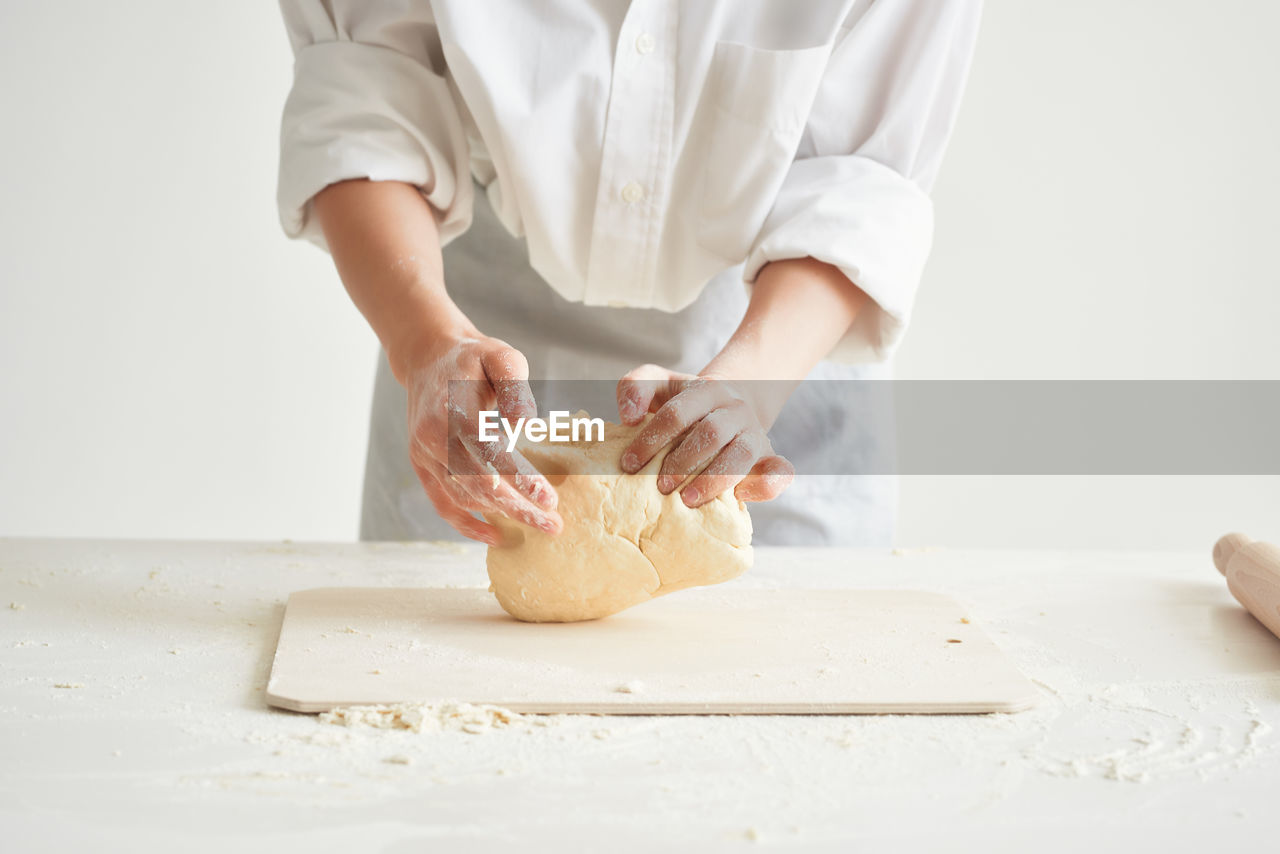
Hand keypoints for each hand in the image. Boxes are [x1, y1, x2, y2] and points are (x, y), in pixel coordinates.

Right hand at [404, 335, 561, 544]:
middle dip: (518, 509)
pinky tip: (497, 536)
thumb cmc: (473, 358)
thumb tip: (526, 425)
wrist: (427, 357)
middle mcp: (433, 437)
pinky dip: (467, 525)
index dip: (520, 479)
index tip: (551, 499)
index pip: (489, 454)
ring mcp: (423, 454)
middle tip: (553, 525)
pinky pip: (442, 503)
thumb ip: (515, 386)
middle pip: (477, 485)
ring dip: (500, 516)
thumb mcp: (500, 356)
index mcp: (452, 410)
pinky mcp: (421, 466)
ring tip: (538, 525)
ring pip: (462, 498)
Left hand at [615, 365, 793, 506]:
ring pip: (742, 454)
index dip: (650, 440)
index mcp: (706, 390)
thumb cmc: (683, 404)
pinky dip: (764, 487)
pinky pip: (780, 472)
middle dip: (682, 462)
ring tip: (688, 500)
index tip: (629, 464)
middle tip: (660, 486)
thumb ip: (635, 387)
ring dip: (713, 479)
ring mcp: (755, 434)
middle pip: (710, 433)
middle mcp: (734, 410)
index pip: (676, 413)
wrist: (730, 405)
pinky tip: (740, 497)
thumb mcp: (658, 386)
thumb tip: (629, 417)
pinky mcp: (770, 457)